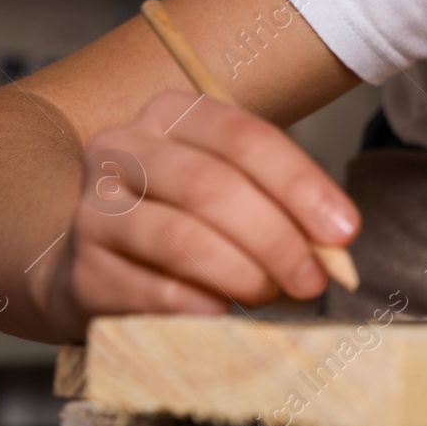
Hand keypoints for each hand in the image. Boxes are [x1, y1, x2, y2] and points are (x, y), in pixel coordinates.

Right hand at [37, 91, 359, 332]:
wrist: (99, 261)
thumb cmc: (186, 215)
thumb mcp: (235, 189)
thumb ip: (284, 205)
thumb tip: (335, 247)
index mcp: (172, 114)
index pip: (246, 138)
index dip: (302, 186)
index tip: (345, 232)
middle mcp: (123, 149)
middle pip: (212, 187)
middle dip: (276, 238)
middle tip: (313, 281)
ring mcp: (94, 209)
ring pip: (180, 238)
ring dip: (242, 273)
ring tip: (270, 294)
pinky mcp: (81, 270)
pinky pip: (150, 289)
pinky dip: (199, 304)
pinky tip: (223, 311)